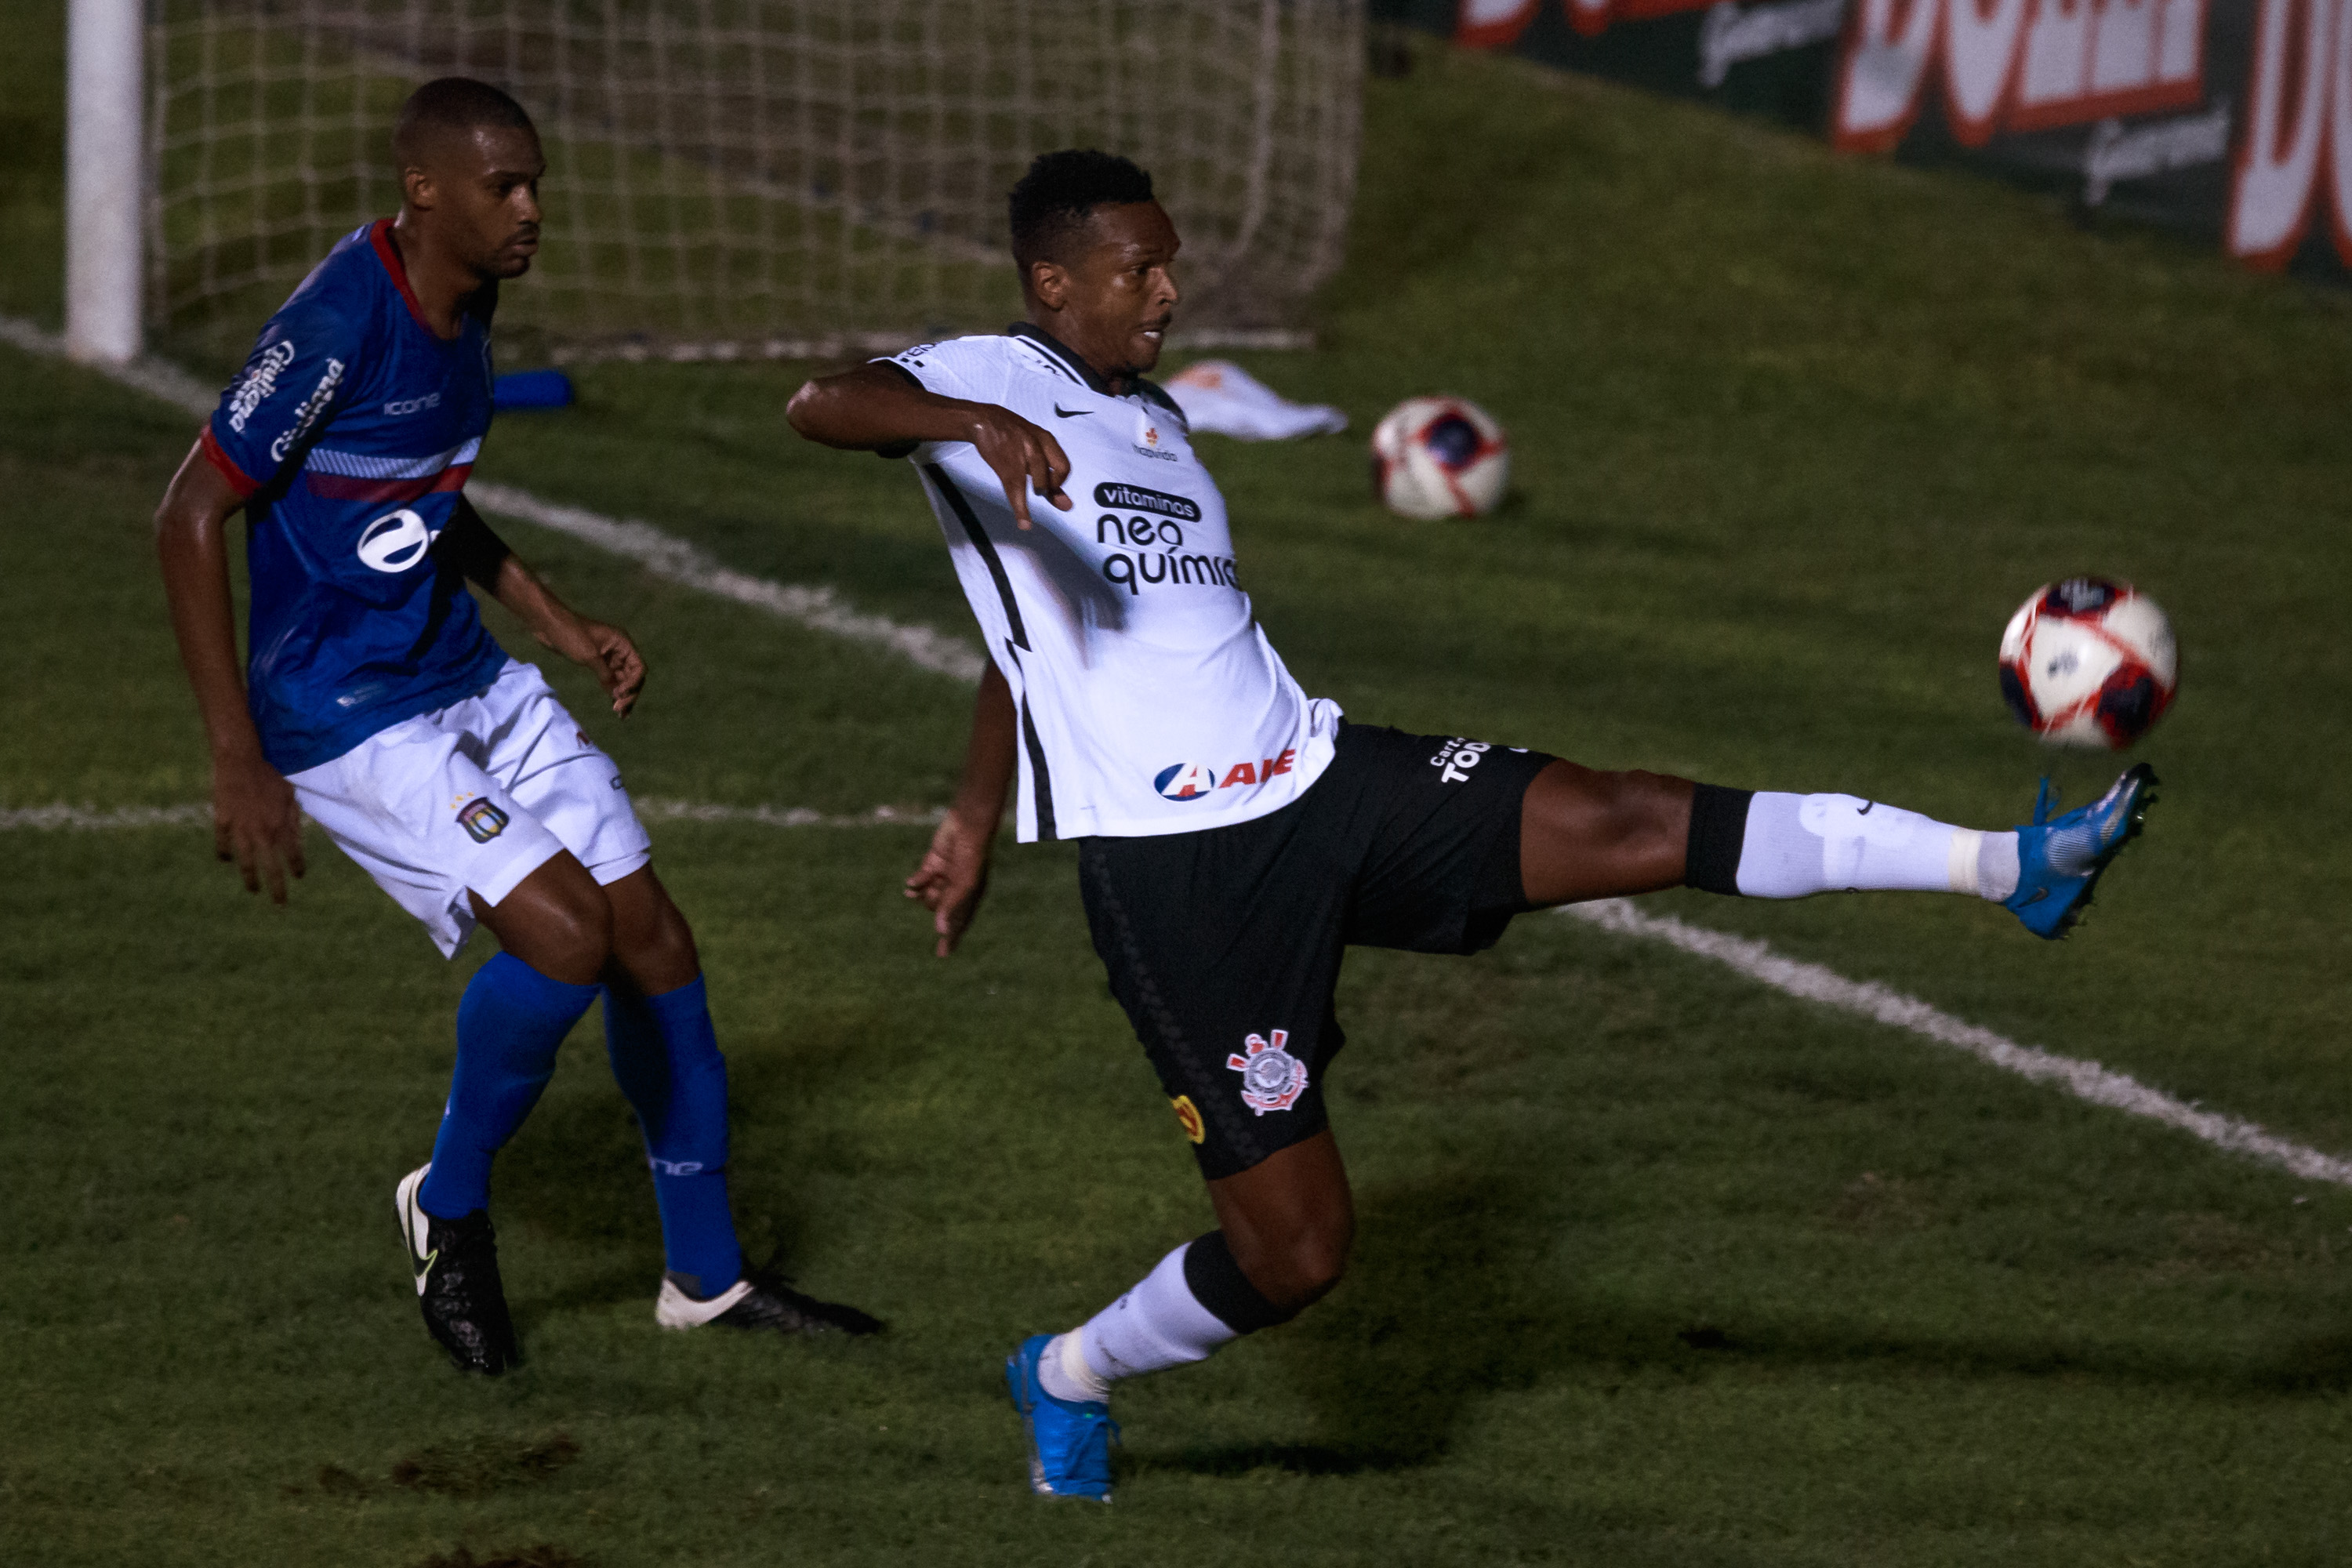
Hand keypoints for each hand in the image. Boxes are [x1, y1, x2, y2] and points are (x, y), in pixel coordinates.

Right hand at [212, 749, 304, 902]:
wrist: (241, 759)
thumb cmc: (271, 772)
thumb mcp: (290, 794)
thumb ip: (293, 818)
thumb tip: (296, 838)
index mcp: (282, 825)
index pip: (293, 855)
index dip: (297, 867)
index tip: (299, 876)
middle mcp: (262, 832)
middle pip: (271, 867)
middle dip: (277, 887)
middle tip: (280, 903)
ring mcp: (240, 828)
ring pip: (245, 861)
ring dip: (250, 877)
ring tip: (253, 890)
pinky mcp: (222, 820)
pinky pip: (223, 843)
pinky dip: (225, 853)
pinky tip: (227, 861)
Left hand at [576, 619, 646, 716]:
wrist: (548, 625)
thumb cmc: (570, 635)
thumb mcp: (590, 656)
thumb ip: (606, 675)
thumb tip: (617, 694)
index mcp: (622, 643)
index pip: (638, 668)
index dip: (633, 684)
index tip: (619, 694)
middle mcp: (619, 650)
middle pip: (633, 676)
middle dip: (629, 693)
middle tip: (619, 710)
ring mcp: (608, 657)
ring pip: (622, 680)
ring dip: (622, 696)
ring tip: (621, 714)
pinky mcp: (597, 662)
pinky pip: (610, 679)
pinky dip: (612, 691)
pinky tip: (613, 704)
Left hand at [903, 809, 993, 956]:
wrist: (967, 826)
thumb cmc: (971, 857)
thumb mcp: (963, 885)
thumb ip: (950, 907)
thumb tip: (939, 930)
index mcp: (970, 897)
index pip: (960, 923)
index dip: (952, 938)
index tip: (942, 955)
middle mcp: (956, 889)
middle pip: (939, 909)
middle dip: (935, 905)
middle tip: (937, 889)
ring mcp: (944, 877)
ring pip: (927, 896)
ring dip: (922, 894)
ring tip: (920, 887)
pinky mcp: (932, 864)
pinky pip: (920, 881)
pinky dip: (915, 883)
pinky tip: (911, 883)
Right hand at [964, 405, 1073, 530]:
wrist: (983, 421)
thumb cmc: (1012, 439)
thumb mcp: (1033, 449)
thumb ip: (1049, 475)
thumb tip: (1067, 505)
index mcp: (1046, 439)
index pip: (1064, 465)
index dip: (1059, 482)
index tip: (1048, 488)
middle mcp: (1038, 444)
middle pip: (1061, 468)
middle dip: (1054, 485)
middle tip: (1040, 491)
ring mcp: (1023, 453)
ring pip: (1041, 479)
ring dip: (1040, 490)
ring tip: (1028, 495)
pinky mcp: (1006, 465)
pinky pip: (1017, 490)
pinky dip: (1022, 510)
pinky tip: (1024, 523)